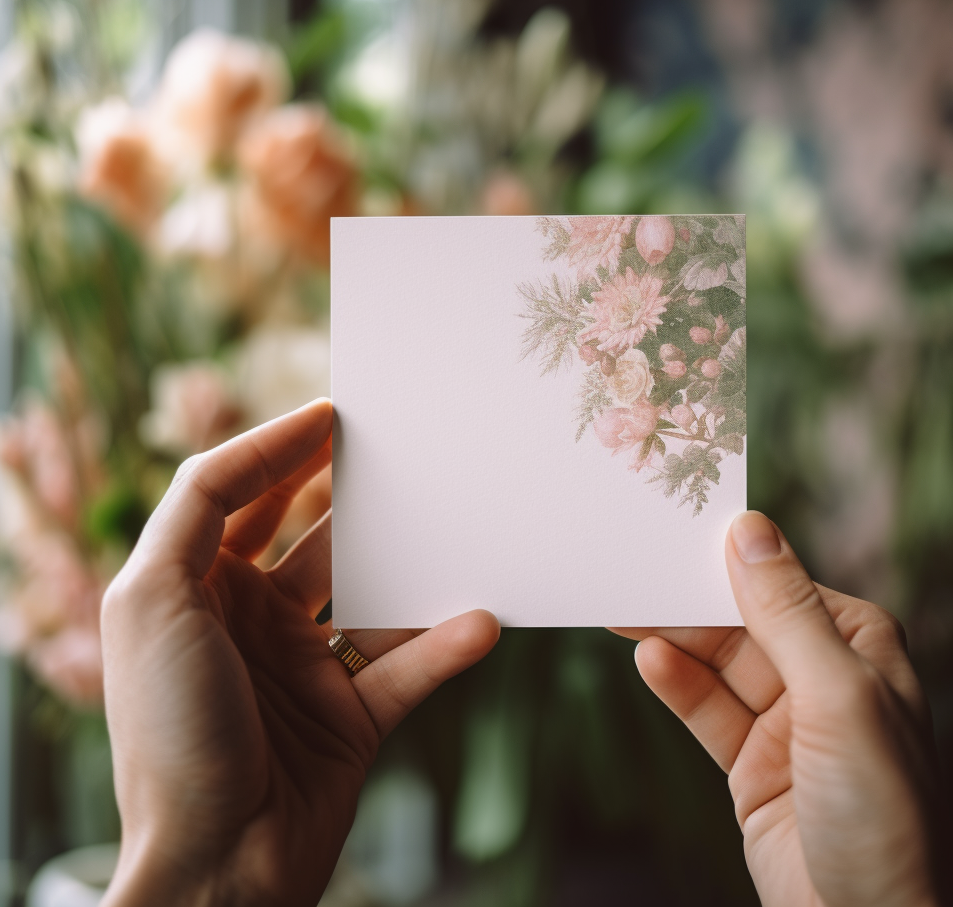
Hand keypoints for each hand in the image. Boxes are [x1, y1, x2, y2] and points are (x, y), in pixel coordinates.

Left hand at [100, 400, 499, 906]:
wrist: (213, 868)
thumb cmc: (168, 729)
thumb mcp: (151, 598)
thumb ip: (198, 511)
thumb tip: (267, 449)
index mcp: (197, 589)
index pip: (241, 496)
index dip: (282, 448)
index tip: (336, 412)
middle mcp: (251, 621)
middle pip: (316, 536)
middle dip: (357, 495)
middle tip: (404, 452)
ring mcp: (304, 668)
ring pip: (374, 597)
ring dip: (417, 569)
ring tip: (459, 525)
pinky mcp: (352, 716)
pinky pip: (408, 667)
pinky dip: (444, 646)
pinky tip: (479, 621)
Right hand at [613, 511, 948, 906]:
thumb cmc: (883, 815)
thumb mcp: (838, 697)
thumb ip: (787, 613)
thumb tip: (751, 529)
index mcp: (859, 646)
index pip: (780, 585)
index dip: (726, 560)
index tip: (673, 531)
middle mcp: (821, 675)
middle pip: (738, 620)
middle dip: (687, 601)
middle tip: (630, 572)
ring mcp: (783, 719)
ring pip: (714, 662)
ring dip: (671, 638)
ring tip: (622, 611)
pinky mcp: (750, 760)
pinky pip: (705, 708)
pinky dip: (675, 684)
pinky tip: (649, 660)